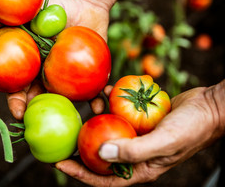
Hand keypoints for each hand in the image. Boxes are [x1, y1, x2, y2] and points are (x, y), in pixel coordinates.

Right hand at [7, 0, 126, 119]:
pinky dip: (95, 99)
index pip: (18, 87)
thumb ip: (7, 19)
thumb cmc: (56, 5)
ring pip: (64, 100)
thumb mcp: (30, 10)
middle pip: (40, 99)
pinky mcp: (88, 74)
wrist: (85, 0)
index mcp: (32, 64)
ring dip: (67, 111)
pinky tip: (98, 106)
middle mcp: (48, 74)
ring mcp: (68, 76)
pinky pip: (91, 90)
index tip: (17, 111)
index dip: (16, 101)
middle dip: (38, 114)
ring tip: (71, 116)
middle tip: (41, 123)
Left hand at [55, 80, 224, 185]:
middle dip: (81, 145)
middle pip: (101, 154)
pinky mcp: (139, 119)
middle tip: (63, 135)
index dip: (80, 173)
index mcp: (141, 167)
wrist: (210, 107)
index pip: (104, 178)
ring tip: (93, 102)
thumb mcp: (164, 142)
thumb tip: (101, 154)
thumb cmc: (192, 128)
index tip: (58, 163)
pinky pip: (119, 111)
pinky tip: (108, 90)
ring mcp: (137, 135)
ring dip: (98, 116)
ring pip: (109, 129)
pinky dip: (112, 101)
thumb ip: (133, 150)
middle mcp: (135, 153)